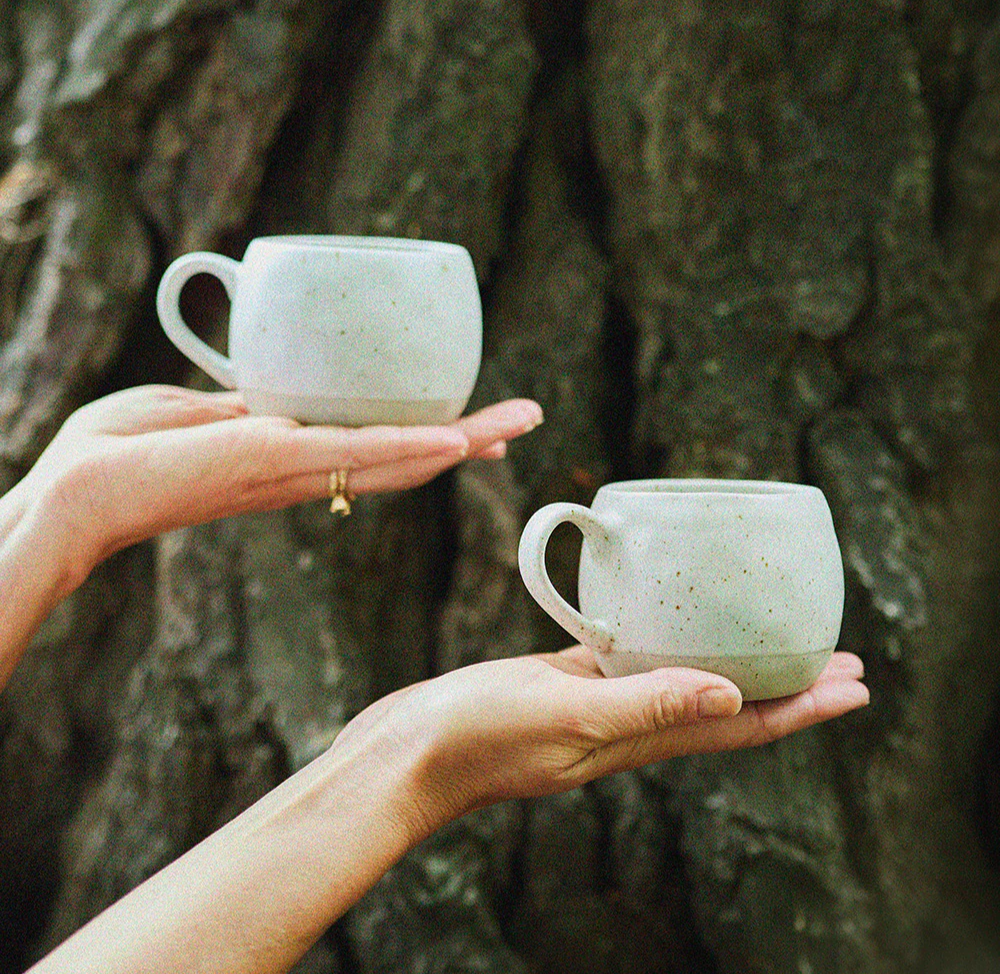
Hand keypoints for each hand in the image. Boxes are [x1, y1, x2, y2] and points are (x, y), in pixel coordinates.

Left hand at [4, 384, 542, 587]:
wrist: (78, 493)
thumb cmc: (121, 452)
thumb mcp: (197, 411)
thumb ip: (246, 404)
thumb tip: (274, 388)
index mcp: (295, 458)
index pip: (378, 448)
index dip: (432, 439)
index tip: (475, 427)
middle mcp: (310, 472)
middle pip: (406, 455)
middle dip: (470, 439)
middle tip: (525, 420)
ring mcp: (298, 469)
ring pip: (399, 456)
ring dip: (464, 440)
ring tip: (518, 424)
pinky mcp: (278, 461)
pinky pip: (358, 454)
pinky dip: (412, 446)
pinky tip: (459, 439)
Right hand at [334, 647, 868, 827]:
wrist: (405, 753)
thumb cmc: (475, 738)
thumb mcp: (563, 715)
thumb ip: (643, 705)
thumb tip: (731, 693)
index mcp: (635, 738)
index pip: (740, 724)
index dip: (803, 707)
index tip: (856, 684)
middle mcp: (627, 724)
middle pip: (728, 703)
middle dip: (787, 685)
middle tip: (840, 659)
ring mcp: (595, 703)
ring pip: (685, 678)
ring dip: (735, 661)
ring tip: (770, 636)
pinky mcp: (563, 681)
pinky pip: (633, 657)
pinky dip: (667, 640)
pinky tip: (671, 617)